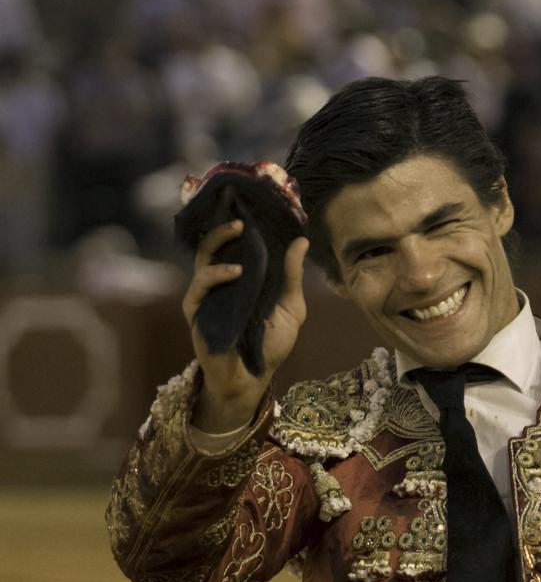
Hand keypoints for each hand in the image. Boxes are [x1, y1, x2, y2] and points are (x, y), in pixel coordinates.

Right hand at [183, 220, 308, 430]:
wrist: (255, 376)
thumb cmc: (271, 342)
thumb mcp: (291, 306)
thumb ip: (292, 275)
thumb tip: (301, 240)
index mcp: (242, 279)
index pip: (237, 246)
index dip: (240, 226)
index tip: (251, 205)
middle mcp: (221, 284)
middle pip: (214, 247)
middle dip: (224, 227)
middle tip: (240, 213)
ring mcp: (207, 297)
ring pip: (203, 261)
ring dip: (219, 243)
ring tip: (239, 233)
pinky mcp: (197, 313)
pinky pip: (199, 288)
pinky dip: (216, 276)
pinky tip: (235, 272)